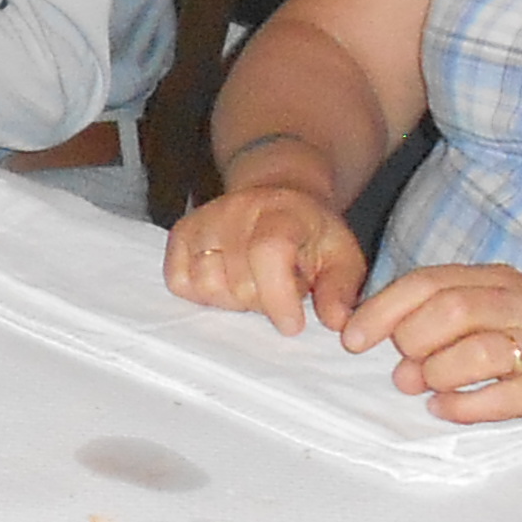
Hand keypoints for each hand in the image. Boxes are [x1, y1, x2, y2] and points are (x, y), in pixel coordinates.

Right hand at [164, 184, 369, 334]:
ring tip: (253, 285)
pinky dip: (202, 294)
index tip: (292, 325)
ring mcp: (203, 221)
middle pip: (238, 283)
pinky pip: (179, 282)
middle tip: (279, 290)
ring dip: (232, 300)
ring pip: (206, 286)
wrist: (275, 196)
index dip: (278, 297)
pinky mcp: (180, 235)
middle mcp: (235, 211)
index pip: (268, 253)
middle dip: (263, 302)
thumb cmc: (308, 234)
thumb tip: (336, 323)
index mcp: (281, 212)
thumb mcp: (341, 257)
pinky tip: (226, 282)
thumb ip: (341, 290)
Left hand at [341, 261, 521, 424]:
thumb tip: (385, 339)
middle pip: (446, 311)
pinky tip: (447, 409)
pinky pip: (500, 396)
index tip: (352, 338)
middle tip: (403, 370)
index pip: (428, 282)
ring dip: (435, 374)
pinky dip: (462, 406)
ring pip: (472, 350)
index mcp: (499, 280)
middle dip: (410, 343)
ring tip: (426, 387)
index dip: (382, 310)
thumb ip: (451, 311)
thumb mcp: (505, 305)